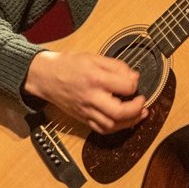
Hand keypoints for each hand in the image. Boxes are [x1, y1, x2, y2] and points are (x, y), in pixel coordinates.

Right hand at [23, 51, 147, 133]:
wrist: (46, 77)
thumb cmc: (68, 65)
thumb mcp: (93, 57)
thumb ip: (116, 66)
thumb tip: (134, 77)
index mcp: (95, 78)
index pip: (124, 86)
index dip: (134, 84)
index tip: (134, 81)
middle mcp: (91, 97)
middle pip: (119, 112)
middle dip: (136, 109)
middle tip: (142, 102)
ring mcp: (86, 110)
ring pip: (112, 125)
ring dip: (130, 122)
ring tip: (139, 114)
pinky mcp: (83, 118)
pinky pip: (101, 130)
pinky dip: (116, 128)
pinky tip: (124, 121)